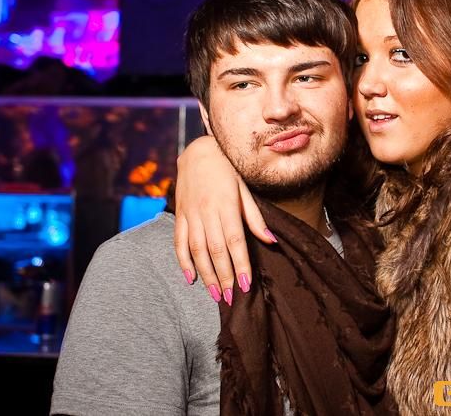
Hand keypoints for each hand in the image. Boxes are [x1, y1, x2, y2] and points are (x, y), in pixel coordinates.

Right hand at [174, 135, 273, 304]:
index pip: (235, 241)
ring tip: (216, 294)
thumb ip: (255, 218)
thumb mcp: (245, 190)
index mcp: (227, 206)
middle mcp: (207, 212)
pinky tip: (191, 278)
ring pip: (197, 250)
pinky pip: (178, 242)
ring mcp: (191, 214)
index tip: (246, 285)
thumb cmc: (228, 172)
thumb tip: (271, 241)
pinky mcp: (179, 215)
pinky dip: (183, 261)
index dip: (240, 264)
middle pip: (216, 250)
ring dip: (206, 274)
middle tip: (231, 298)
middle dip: (224, 276)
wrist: (199, 152)